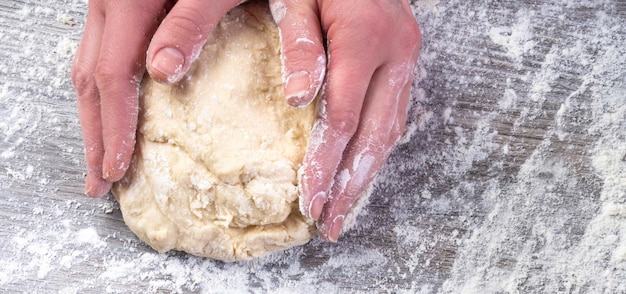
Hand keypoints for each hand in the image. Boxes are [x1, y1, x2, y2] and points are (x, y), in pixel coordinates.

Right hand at [71, 0, 242, 196]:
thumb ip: (191, 20)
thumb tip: (161, 73)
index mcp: (129, 0)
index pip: (113, 76)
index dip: (113, 127)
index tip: (118, 167)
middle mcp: (108, 2)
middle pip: (90, 79)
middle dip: (95, 133)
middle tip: (101, 179)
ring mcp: (109, 2)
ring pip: (89, 67)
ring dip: (95, 115)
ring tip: (103, 155)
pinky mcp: (120, 4)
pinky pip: (102, 53)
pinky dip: (105, 90)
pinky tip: (116, 110)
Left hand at [269, 0, 420, 240]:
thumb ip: (280, 38)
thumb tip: (262, 89)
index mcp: (364, 34)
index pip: (343, 115)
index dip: (326, 162)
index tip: (309, 200)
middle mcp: (396, 49)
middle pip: (376, 132)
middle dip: (351, 183)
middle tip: (330, 223)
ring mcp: (407, 54)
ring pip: (392, 127)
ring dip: (367, 173)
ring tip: (344, 209)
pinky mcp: (405, 58)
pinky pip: (395, 113)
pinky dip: (376, 147)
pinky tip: (360, 169)